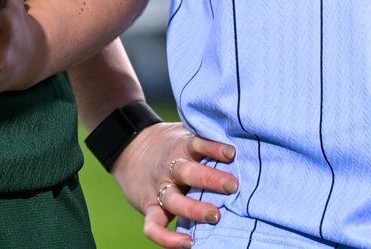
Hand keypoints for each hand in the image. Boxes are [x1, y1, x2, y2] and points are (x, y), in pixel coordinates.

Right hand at [112, 121, 237, 248]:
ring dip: (194, 209)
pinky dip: (167, 239)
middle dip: (210, 179)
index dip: (213, 148)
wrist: (127, 146)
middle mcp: (169, 168)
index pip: (197, 144)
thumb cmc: (168, 143)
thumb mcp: (183, 133)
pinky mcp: (149, 207)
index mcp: (180, 146)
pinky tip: (188, 243)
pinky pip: (153, 227)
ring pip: (174, 201)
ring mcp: (158, 189)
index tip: (231, 153)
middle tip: (233, 186)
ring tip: (216, 216)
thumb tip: (243, 137)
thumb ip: (206, 138)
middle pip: (187, 172)